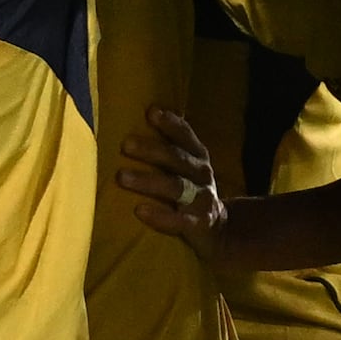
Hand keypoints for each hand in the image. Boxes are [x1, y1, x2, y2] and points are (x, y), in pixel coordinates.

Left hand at [120, 103, 228, 242]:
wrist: (219, 227)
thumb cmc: (191, 189)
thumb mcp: (187, 165)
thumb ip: (170, 145)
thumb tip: (146, 114)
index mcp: (198, 157)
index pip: (185, 136)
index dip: (170, 124)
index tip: (151, 112)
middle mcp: (201, 174)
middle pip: (177, 159)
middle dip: (152, 150)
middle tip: (126, 144)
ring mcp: (201, 199)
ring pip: (175, 187)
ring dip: (148, 181)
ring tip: (121, 177)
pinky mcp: (197, 223)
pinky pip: (178, 220)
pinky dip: (160, 216)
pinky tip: (140, 210)